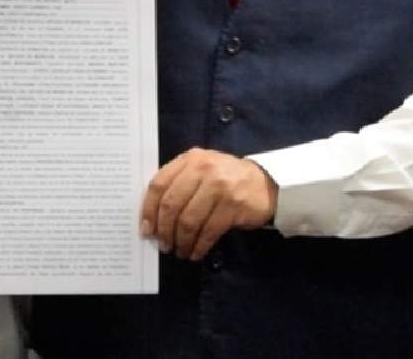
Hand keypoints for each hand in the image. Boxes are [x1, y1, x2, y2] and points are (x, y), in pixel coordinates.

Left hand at [139, 147, 276, 260]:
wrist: (266, 182)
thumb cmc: (226, 178)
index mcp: (189, 159)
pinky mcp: (233, 206)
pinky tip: (196, 253)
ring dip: (181, 241)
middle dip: (164, 229)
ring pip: (189, 220)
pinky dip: (199, 245)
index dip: (149, 208)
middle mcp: (202, 170)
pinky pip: (209, 231)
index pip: (159, 183)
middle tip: (163, 245)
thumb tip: (154, 215)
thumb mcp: (201, 170)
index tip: (146, 228)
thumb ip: (179, 182)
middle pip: (172, 204)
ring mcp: (218, 187)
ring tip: (180, 251)